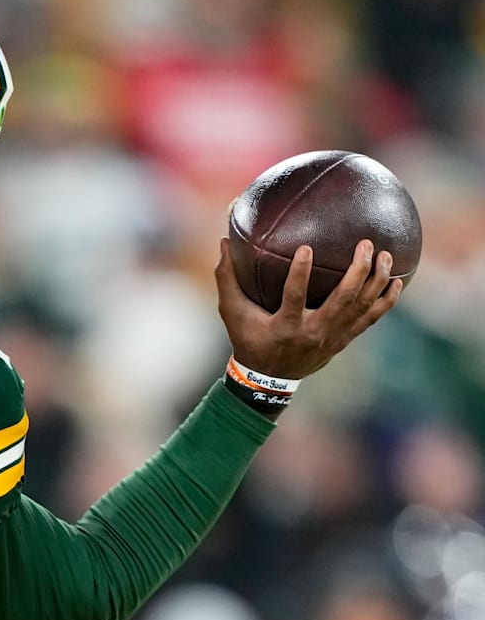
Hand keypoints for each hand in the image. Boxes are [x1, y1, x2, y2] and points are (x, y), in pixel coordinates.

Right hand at [215, 237, 402, 379]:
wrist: (269, 378)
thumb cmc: (248, 339)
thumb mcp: (231, 312)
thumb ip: (226, 278)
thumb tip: (222, 241)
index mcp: (285, 326)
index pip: (294, 297)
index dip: (300, 274)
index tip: (307, 248)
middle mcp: (313, 332)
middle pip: (343, 300)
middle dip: (358, 272)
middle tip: (365, 245)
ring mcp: (333, 337)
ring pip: (362, 308)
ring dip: (377, 281)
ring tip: (385, 255)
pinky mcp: (344, 339)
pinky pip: (372, 318)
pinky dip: (387, 301)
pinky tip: (397, 281)